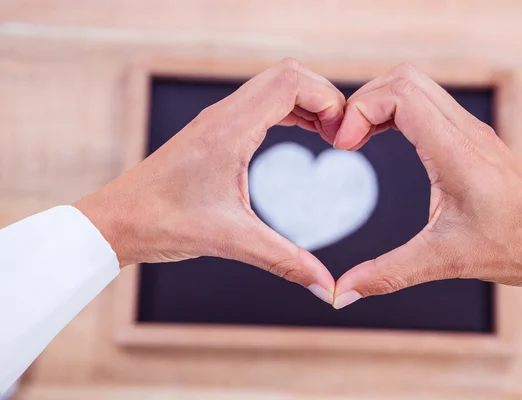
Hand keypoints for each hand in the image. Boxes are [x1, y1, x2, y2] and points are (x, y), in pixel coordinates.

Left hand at [74, 58, 344, 303]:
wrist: (117, 221)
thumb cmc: (163, 223)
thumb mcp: (232, 241)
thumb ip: (286, 262)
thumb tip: (326, 288)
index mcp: (229, 129)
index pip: (290, 83)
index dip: (326, 99)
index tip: (341, 137)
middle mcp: (224, 115)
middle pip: (288, 75)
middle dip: (323, 97)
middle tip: (340, 136)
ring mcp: (218, 119)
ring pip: (274, 87)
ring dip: (306, 103)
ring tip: (329, 135)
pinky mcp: (215, 130)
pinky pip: (261, 104)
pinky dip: (289, 111)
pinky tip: (303, 134)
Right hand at [332, 63, 521, 316]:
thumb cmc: (520, 245)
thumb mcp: (444, 260)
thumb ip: (388, 274)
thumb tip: (345, 292)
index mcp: (456, 152)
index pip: (401, 95)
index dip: (361, 110)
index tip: (343, 145)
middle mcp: (463, 131)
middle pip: (403, 79)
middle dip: (363, 101)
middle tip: (343, 138)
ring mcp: (469, 131)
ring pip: (415, 86)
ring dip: (379, 103)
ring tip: (355, 138)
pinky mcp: (470, 139)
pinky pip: (426, 104)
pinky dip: (395, 112)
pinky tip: (382, 138)